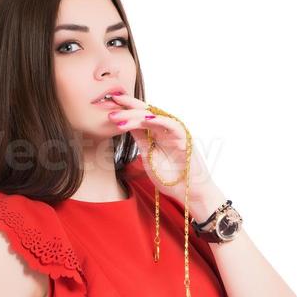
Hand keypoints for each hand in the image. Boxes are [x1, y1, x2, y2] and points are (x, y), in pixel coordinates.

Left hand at [107, 92, 213, 207]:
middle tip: (109, 111)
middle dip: (126, 109)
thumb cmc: (170, 175)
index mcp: (156, 131)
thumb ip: (140, 138)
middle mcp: (166, 127)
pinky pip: (171, 125)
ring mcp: (175, 131)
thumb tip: (123, 123)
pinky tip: (145, 119)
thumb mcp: (148, 154)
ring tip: (119, 119)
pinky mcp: (184, 138)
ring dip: (136, 116)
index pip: (139, 115)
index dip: (125, 108)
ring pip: (154, 116)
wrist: (188, 191)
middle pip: (145, 112)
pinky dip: (158, 120)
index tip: (108, 105)